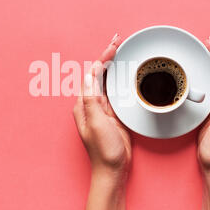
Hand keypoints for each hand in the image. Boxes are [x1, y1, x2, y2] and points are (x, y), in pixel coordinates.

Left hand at [73, 34, 130, 181]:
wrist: (113, 169)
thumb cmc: (104, 150)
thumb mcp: (97, 123)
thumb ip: (92, 99)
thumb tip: (89, 74)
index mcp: (84, 104)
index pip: (92, 75)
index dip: (103, 58)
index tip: (114, 46)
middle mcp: (92, 103)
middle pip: (99, 74)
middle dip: (107, 56)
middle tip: (118, 40)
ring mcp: (103, 108)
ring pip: (107, 80)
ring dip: (113, 65)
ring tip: (120, 49)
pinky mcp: (114, 114)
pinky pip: (115, 91)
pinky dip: (119, 78)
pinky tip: (124, 72)